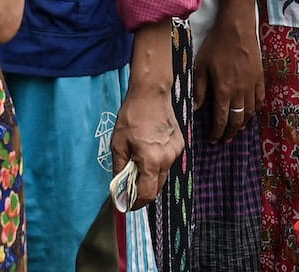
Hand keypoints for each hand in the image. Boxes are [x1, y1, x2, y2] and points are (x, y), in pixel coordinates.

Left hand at [111, 83, 183, 210]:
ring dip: (150, 177)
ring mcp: (176, 152)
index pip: (147, 194)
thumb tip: (119, 189)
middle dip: (143, 192)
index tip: (127, 204)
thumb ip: (120, 169)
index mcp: (151, 160)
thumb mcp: (118, 144)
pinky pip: (168, 162)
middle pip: (157, 188)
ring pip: (163, 175)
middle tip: (129, 188)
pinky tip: (148, 152)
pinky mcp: (180, 145)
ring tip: (137, 166)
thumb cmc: (132, 117)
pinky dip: (158, 164)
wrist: (151, 94)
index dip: (136, 203)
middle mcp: (168, 159)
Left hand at [192, 17, 262, 142]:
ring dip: (242, 123)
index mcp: (223, 90)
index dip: (217, 133)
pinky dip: (255, 110)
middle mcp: (240, 92)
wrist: (237, 28)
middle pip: (237, 120)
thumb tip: (196, 109)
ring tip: (236, 128)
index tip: (212, 140)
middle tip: (225, 139)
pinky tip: (251, 112)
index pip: (221, 120)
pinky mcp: (260, 78)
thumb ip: (199, 89)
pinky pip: (260, 100)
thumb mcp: (201, 66)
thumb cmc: (216, 45)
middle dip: (230, 133)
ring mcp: (252, 86)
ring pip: (250, 112)